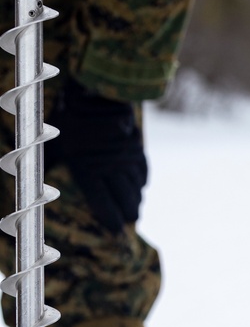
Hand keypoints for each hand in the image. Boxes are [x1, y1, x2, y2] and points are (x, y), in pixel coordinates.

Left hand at [46, 77, 147, 232]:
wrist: (96, 94)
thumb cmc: (69, 120)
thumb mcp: (53, 145)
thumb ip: (46, 167)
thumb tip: (30, 185)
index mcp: (88, 171)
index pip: (103, 203)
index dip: (111, 219)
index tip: (116, 231)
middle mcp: (110, 169)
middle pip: (124, 198)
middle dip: (128, 212)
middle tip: (130, 220)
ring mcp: (125, 158)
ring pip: (136, 186)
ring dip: (136, 198)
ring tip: (135, 208)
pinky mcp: (135, 146)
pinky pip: (143, 169)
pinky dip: (142, 179)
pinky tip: (141, 186)